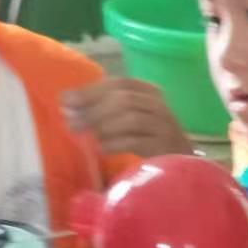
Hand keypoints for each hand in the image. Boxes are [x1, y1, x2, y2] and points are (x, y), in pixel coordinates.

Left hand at [62, 77, 190, 157]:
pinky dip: (116, 144)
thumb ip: (103, 108)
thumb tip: (67, 104)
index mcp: (148, 92)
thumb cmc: (148, 138)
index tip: (65, 100)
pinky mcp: (165, 147)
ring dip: (104, 126)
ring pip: (132, 118)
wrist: (181, 163)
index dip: (90, 90)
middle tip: (72, 123)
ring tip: (87, 136)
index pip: (118, 84)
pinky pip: (137, 141)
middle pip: (124, 99)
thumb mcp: (128, 117)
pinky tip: (102, 149)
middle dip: (94, 110)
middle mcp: (158, 105)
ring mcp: (164, 126)